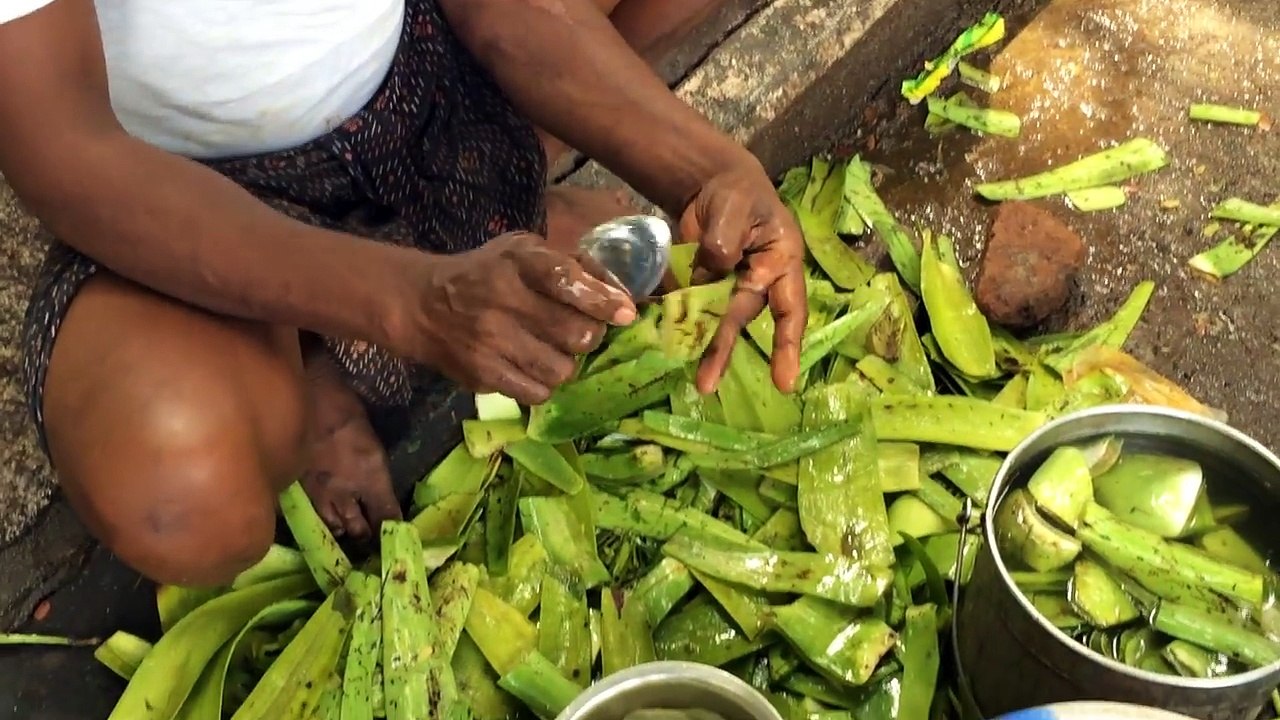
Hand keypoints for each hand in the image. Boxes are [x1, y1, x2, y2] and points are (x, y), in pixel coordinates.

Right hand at [402, 232, 636, 404]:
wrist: (423, 306)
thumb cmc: (487, 274)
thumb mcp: (525, 251)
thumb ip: (575, 265)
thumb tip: (623, 298)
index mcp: (518, 263)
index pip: (568, 281)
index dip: (602, 301)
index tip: (626, 314)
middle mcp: (503, 300)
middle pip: (576, 334)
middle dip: (589, 336)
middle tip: (580, 332)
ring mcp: (491, 341)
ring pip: (562, 370)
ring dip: (567, 363)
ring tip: (553, 350)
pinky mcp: (483, 374)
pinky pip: (537, 393)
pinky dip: (544, 384)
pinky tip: (534, 368)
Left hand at [680, 159, 806, 394]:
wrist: (712, 186)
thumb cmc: (737, 194)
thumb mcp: (734, 207)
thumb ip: (725, 239)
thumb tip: (711, 272)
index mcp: (780, 262)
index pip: (789, 307)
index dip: (787, 344)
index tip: (784, 382)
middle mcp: (759, 282)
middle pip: (742, 318)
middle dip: (724, 350)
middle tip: (708, 383)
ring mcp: (730, 288)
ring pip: (717, 321)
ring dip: (706, 348)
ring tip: (698, 382)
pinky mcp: (704, 288)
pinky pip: (694, 310)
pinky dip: (682, 326)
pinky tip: (669, 342)